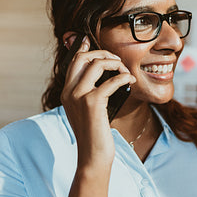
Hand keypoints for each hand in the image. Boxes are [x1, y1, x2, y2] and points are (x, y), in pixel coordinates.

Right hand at [61, 35, 135, 168]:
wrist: (92, 156)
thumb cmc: (94, 135)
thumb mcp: (87, 111)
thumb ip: (89, 94)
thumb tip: (103, 77)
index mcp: (66, 92)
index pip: (73, 62)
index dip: (83, 48)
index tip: (90, 40)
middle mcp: (69, 92)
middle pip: (83, 58)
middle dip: (103, 54)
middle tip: (117, 61)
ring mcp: (79, 96)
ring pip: (96, 64)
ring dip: (115, 63)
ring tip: (125, 72)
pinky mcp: (92, 103)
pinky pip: (111, 81)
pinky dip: (123, 78)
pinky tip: (130, 81)